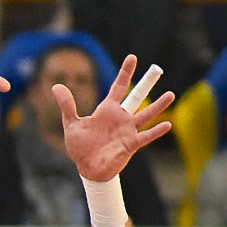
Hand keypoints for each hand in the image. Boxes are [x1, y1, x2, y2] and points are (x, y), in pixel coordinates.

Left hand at [56, 54, 173, 182]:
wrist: (87, 168)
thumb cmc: (80, 147)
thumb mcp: (71, 123)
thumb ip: (67, 105)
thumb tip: (56, 86)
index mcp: (107, 110)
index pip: (118, 87)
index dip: (125, 72)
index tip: (132, 57)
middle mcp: (121, 117)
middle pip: (136, 97)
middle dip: (146, 84)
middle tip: (157, 69)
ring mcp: (127, 130)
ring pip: (146, 115)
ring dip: (158, 106)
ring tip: (171, 94)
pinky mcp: (131, 144)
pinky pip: (146, 136)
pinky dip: (156, 131)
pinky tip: (167, 124)